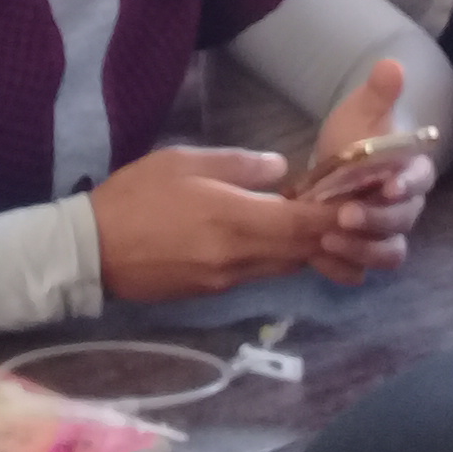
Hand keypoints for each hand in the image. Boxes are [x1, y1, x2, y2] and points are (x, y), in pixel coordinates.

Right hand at [87, 145, 326, 301]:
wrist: (92, 250)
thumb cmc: (136, 196)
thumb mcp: (184, 161)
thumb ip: (237, 165)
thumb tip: (280, 170)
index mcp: (235, 220)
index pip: (304, 223)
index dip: (338, 216)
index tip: (360, 202)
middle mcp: (239, 257)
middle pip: (302, 251)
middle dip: (330, 235)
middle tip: (350, 213)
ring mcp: (227, 279)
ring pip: (284, 265)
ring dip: (305, 247)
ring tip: (319, 223)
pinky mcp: (213, 290)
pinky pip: (259, 272)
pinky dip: (277, 255)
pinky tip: (275, 238)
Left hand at [297, 59, 434, 284]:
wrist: (333, 166)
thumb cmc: (355, 136)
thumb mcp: (362, 111)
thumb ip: (378, 94)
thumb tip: (391, 65)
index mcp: (410, 170)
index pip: (420, 179)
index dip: (407, 185)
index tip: (388, 186)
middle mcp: (405, 207)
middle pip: (402, 221)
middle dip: (375, 220)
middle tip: (343, 214)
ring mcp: (386, 234)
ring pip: (388, 253)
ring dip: (362, 251)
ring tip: (326, 242)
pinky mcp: (363, 253)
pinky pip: (361, 271)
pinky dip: (343, 270)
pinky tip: (317, 261)